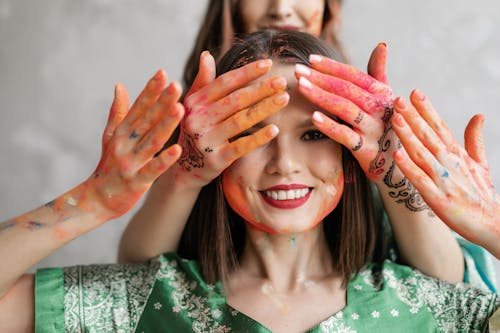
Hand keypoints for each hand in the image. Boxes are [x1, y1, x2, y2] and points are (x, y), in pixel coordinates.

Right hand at [87, 70, 183, 218]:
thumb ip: (118, 111)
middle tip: (176, 85)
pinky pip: (153, 169)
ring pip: (151, 141)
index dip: (150, 90)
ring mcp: (130, 162)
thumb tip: (120, 85)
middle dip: (161, 101)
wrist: (97, 200)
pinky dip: (164, 160)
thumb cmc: (108, 164)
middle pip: (146, 120)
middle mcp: (125, 143)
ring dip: (165, 125)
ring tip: (180, 109)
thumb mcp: (110, 136)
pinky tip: (178, 150)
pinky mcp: (136, 181)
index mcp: (122, 131)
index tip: (163, 72)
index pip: (138, 107)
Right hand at [174, 51, 286, 187]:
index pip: (224, 83)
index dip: (246, 72)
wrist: (184, 170)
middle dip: (261, 89)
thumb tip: (206, 55)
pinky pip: (241, 146)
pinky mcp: (216, 160)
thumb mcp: (193, 107)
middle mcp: (197, 120)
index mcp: (194, 103)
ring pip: (241, 120)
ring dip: (265, 108)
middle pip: (235, 100)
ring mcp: (206, 141)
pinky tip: (275, 129)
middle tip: (283, 81)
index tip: (268, 64)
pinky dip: (259, 137)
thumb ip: (202, 82)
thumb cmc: (195, 131)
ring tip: (284, 98)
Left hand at [295, 43, 397, 183]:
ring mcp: (373, 130)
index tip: (310, 59)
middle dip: (321, 78)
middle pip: (347, 89)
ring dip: (321, 96)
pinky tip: (313, 117)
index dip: (332, 66)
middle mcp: (380, 109)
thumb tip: (381, 45)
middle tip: (298, 71)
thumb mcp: (385, 100)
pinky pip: (346, 136)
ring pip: (345, 109)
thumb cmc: (386, 127)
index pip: (354, 75)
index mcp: (382, 94)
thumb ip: (378, 74)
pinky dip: (330, 126)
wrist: (397, 164)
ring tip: (301, 87)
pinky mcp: (366, 149)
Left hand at [391, 90, 499, 256]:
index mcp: (457, 154)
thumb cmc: (481, 194)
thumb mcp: (480, 163)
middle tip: (398, 99)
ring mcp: (443, 180)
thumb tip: (479, 115)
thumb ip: (474, 139)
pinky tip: (396, 155)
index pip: (440, 126)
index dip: (427, 109)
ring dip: (408, 136)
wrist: (492, 224)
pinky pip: (420, 180)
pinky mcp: (437, 198)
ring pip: (422, 153)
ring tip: (395, 119)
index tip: (414, 93)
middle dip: (413, 117)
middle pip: (428, 136)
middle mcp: (449, 163)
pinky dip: (409, 168)